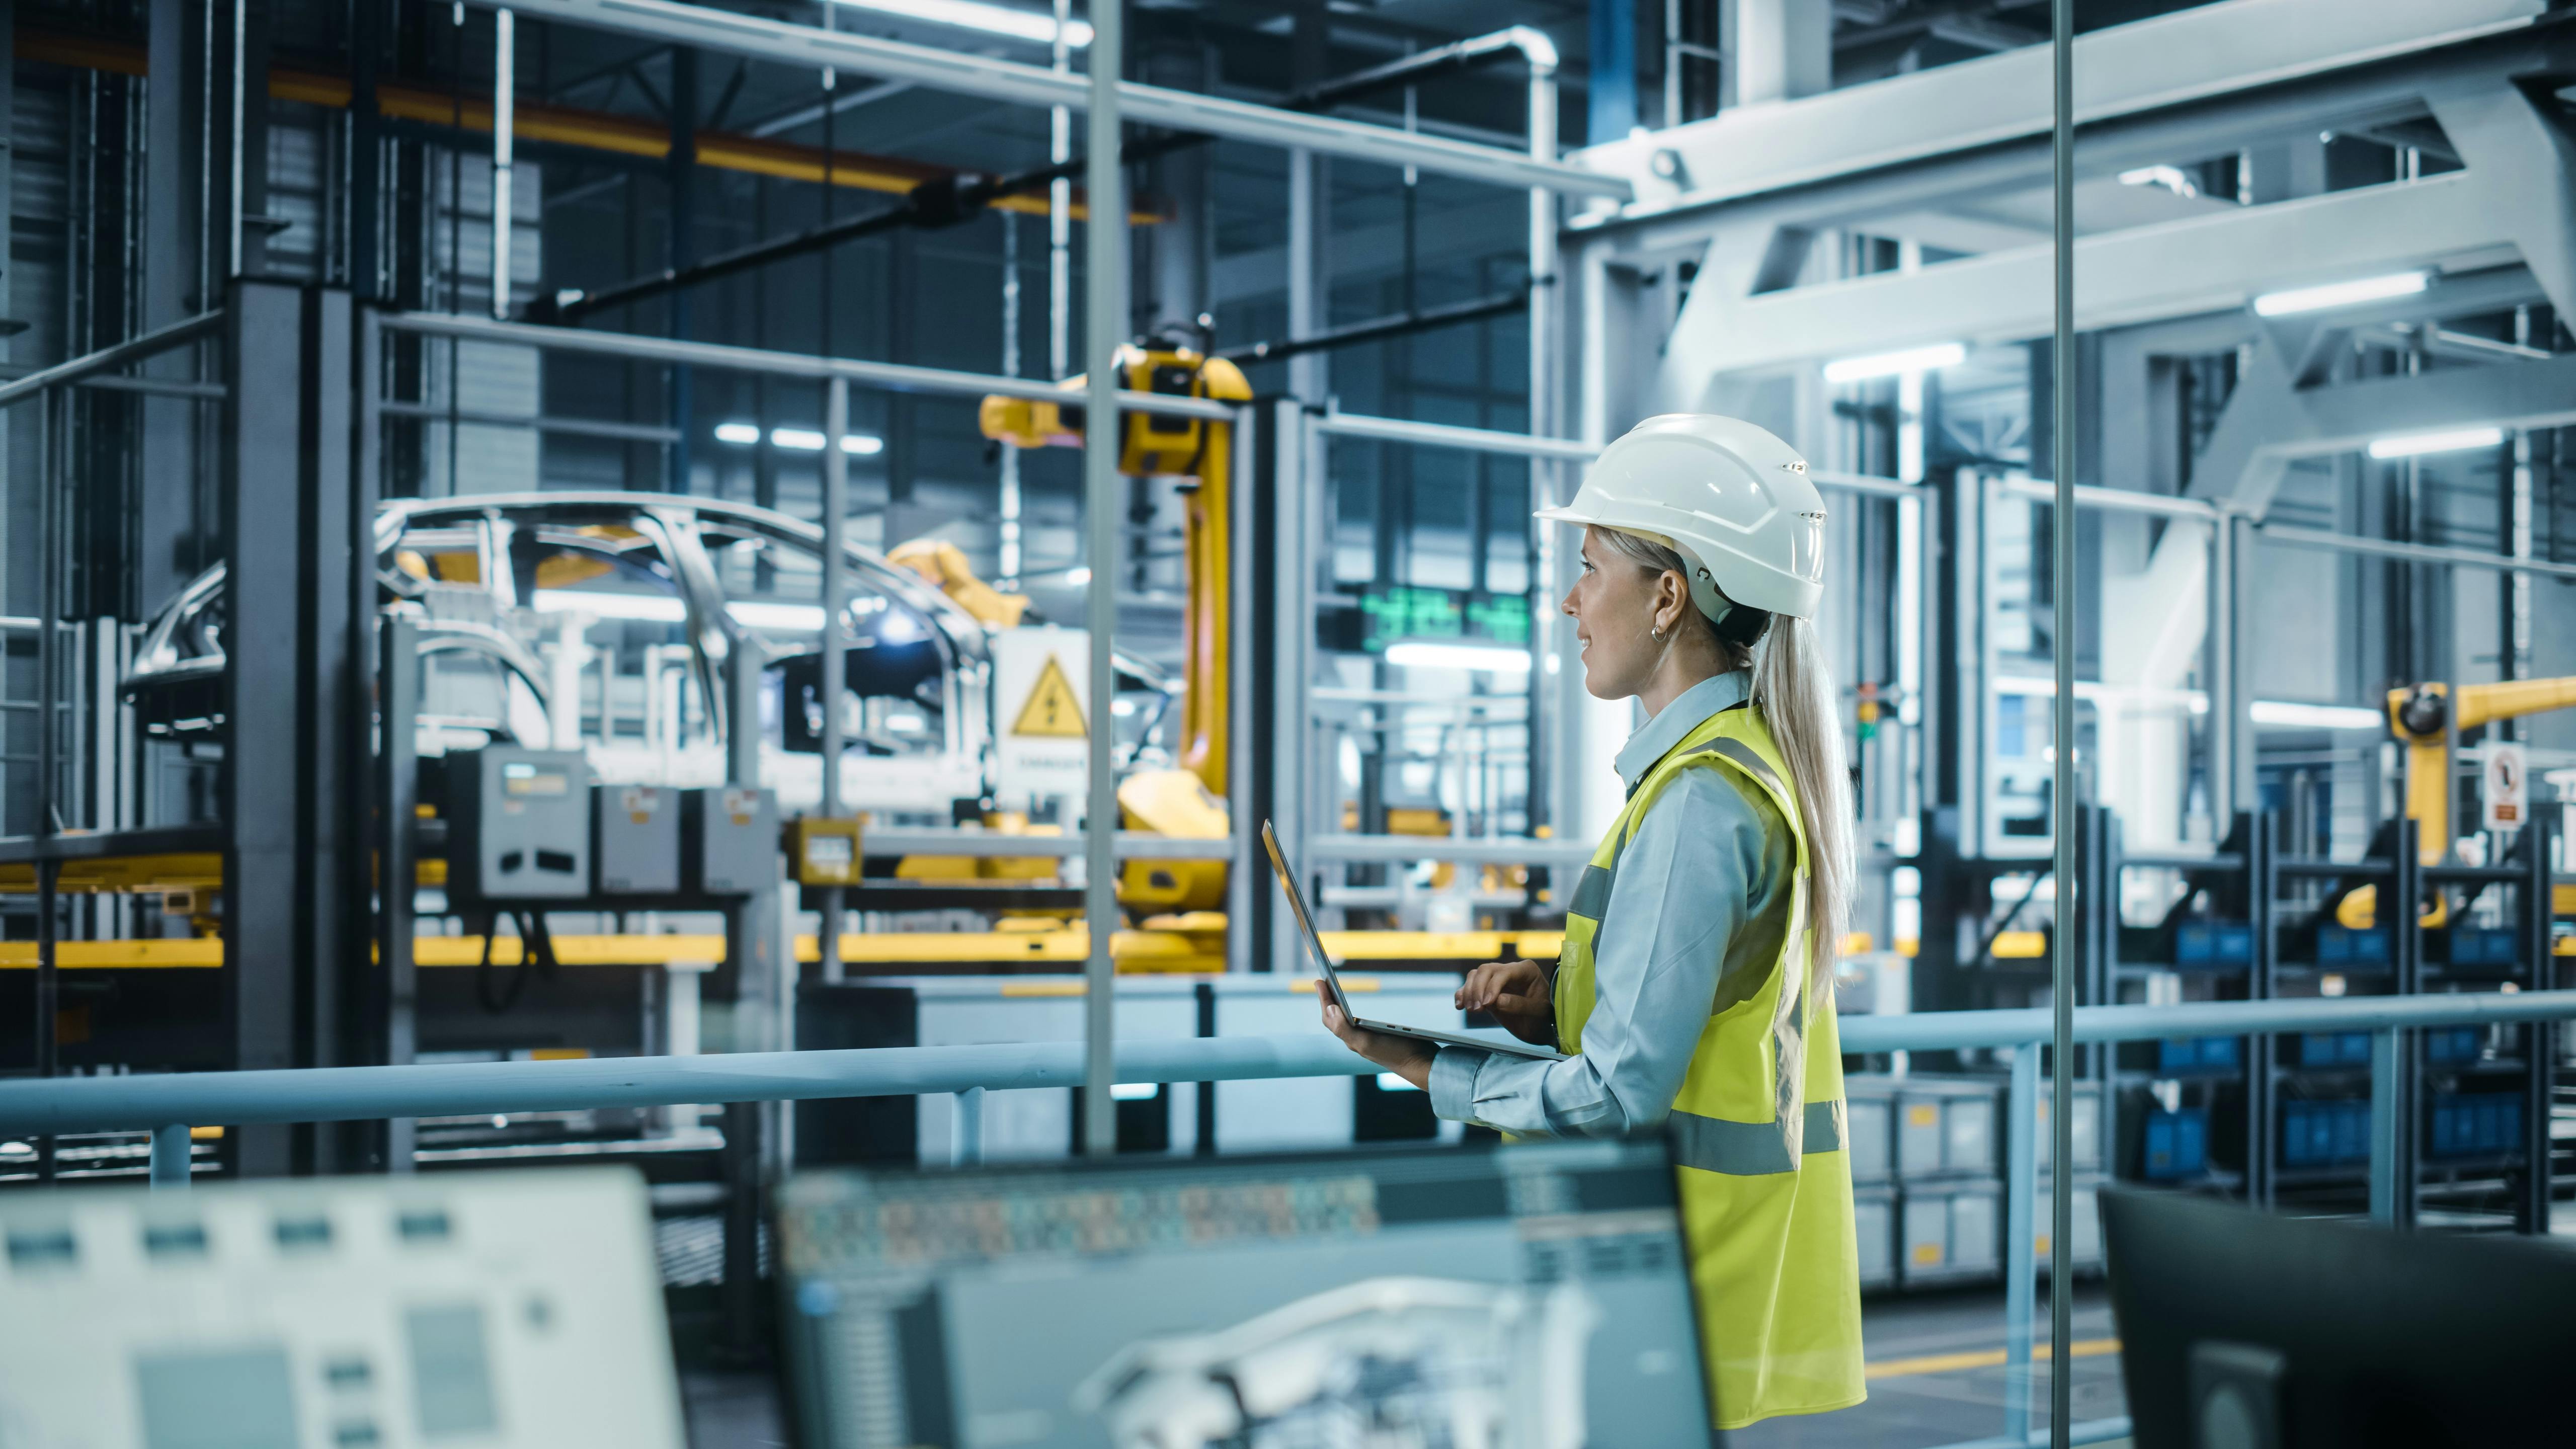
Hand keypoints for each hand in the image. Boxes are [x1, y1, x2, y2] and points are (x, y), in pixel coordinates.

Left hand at [1319, 991, 1434, 1088]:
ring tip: (1333, 994)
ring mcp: (1369, 1039)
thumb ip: (1344, 1028)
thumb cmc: (1395, 1053)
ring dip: (1338, 1006)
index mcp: (1351, 1039)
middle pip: (1335, 1019)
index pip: (1330, 1018)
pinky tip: (1356, 1011)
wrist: (1421, 1064)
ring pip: (1346, 1022)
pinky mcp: (1380, 1037)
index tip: (1319, 980)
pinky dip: (1353, 1013)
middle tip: (1321, 983)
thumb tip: (1329, 1009)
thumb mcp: (1367, 1042)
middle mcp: (1357, 1040)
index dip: (1323, 999)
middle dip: (1327, 1000)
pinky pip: (1359, 1024)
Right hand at [1456, 958, 1554, 1045]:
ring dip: (1468, 991)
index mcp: (1526, 970)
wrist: (1541, 1027)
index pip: (1504, 972)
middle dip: (1477, 989)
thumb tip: (1496, 1000)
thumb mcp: (1537, 1011)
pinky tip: (1459, 1005)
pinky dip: (1462, 994)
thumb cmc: (1544, 1017)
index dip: (1492, 986)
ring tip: (1470, 1010)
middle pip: (1485, 970)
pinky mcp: (1487, 991)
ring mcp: (1497, 980)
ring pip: (1475, 976)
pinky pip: (1470, 986)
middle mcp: (1510, 970)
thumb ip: (1519, 1004)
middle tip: (1477, 1009)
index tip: (1487, 1004)